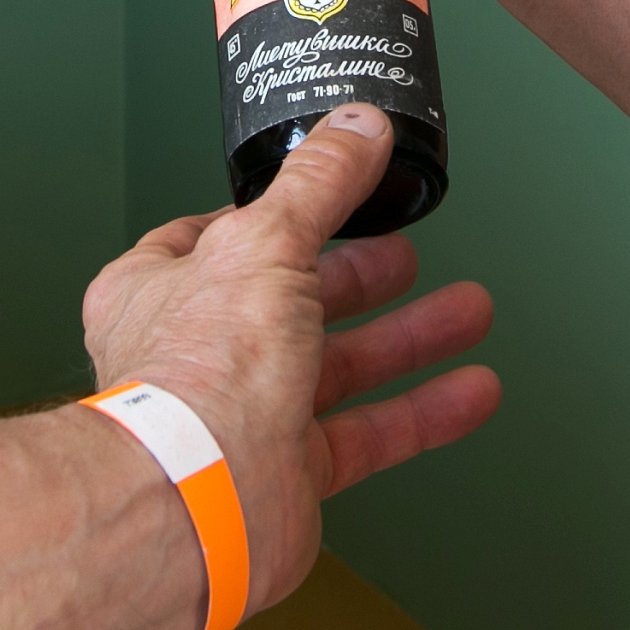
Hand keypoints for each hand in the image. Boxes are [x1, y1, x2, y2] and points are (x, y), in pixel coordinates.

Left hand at [80, 105, 500, 611]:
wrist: (198, 502)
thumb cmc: (197, 375)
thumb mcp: (265, 242)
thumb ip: (318, 183)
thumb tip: (356, 127)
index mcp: (160, 287)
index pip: (221, 235)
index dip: (279, 217)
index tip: (331, 197)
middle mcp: (198, 353)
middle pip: (291, 300)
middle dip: (358, 276)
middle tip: (405, 256)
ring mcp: (244, 415)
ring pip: (339, 366)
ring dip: (407, 338)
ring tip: (468, 310)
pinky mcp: (288, 473)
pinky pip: (369, 433)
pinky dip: (422, 410)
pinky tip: (469, 390)